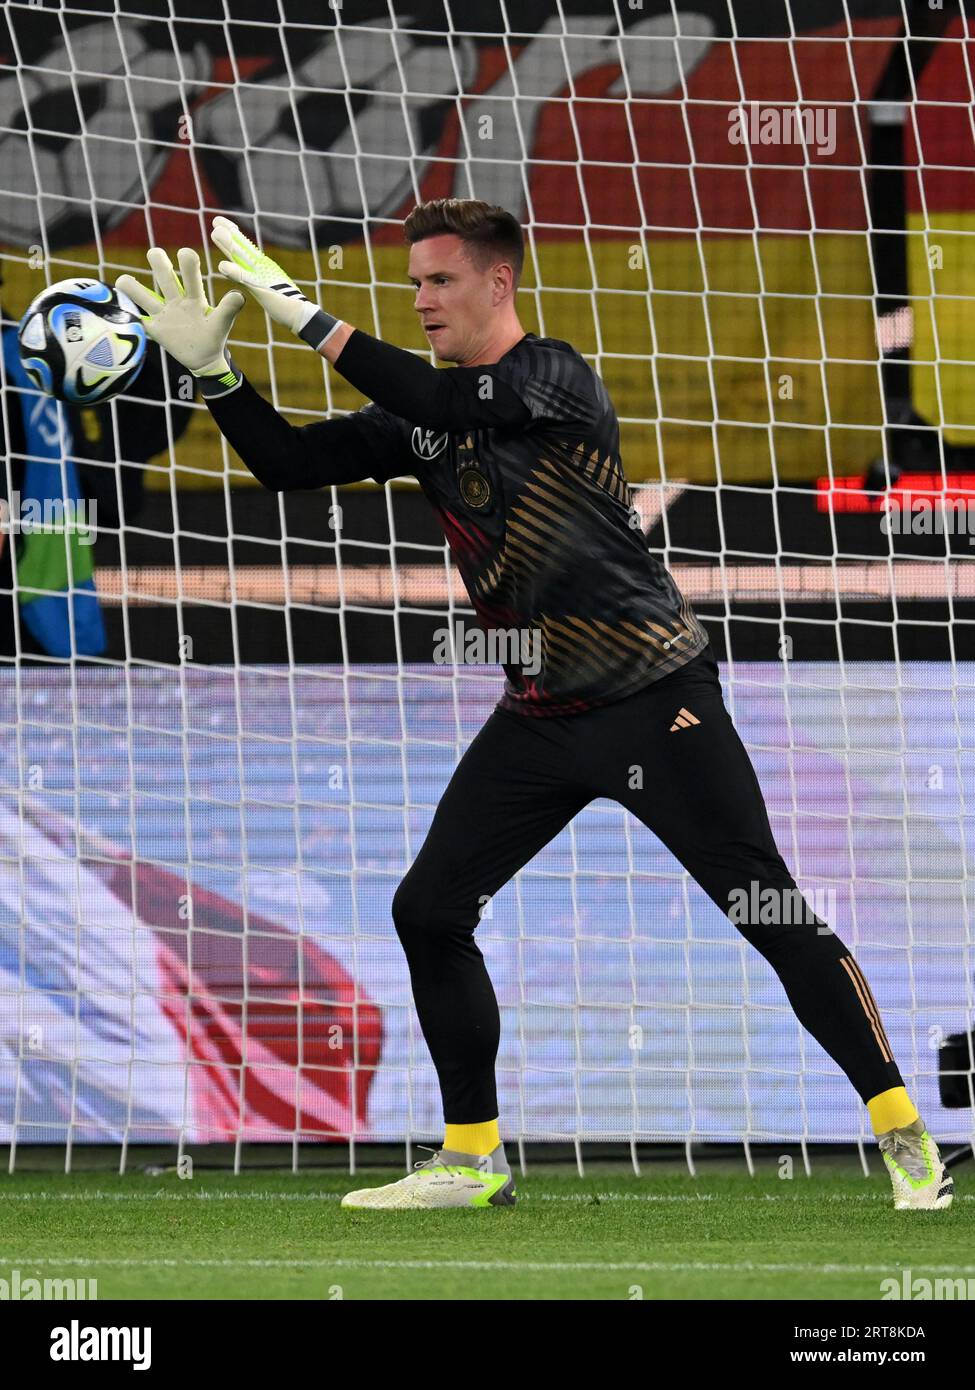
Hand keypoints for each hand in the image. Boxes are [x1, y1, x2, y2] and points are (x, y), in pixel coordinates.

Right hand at [116, 247, 243, 378]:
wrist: (204, 358)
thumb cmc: (214, 337)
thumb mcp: (222, 323)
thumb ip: (228, 310)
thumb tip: (239, 294)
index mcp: (194, 298)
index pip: (190, 277)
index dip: (188, 265)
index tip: (185, 253)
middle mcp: (177, 301)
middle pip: (165, 278)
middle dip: (160, 265)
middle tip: (155, 252)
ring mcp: (164, 314)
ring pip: (145, 297)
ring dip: (133, 289)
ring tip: (122, 281)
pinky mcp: (155, 329)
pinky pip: (139, 322)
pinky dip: (128, 318)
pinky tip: (115, 311)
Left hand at [211, 216, 339, 349]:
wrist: (301, 316)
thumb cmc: (285, 306)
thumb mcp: (266, 290)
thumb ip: (256, 282)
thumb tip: (249, 277)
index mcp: (261, 267)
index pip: (244, 248)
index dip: (232, 235)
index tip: (219, 224)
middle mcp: (261, 267)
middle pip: (242, 247)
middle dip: (229, 233)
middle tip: (215, 219)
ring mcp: (261, 276)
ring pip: (242, 258)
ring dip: (229, 245)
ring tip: (215, 233)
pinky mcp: (262, 289)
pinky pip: (246, 279)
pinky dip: (234, 272)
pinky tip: (222, 266)